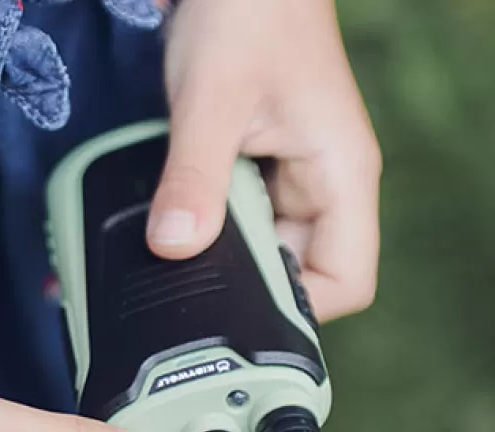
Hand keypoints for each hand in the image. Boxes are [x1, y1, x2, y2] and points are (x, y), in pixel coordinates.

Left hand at [148, 0, 382, 321]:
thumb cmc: (245, 15)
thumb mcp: (212, 101)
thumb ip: (194, 178)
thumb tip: (174, 247)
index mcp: (341, 178)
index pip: (348, 282)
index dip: (301, 311)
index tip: (241, 312)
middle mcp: (324, 188)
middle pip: (301, 277)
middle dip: (249, 288)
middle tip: (192, 283)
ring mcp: (292, 182)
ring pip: (266, 254)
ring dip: (225, 260)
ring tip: (180, 253)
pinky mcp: (261, 173)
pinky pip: (242, 223)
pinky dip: (211, 232)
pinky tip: (178, 227)